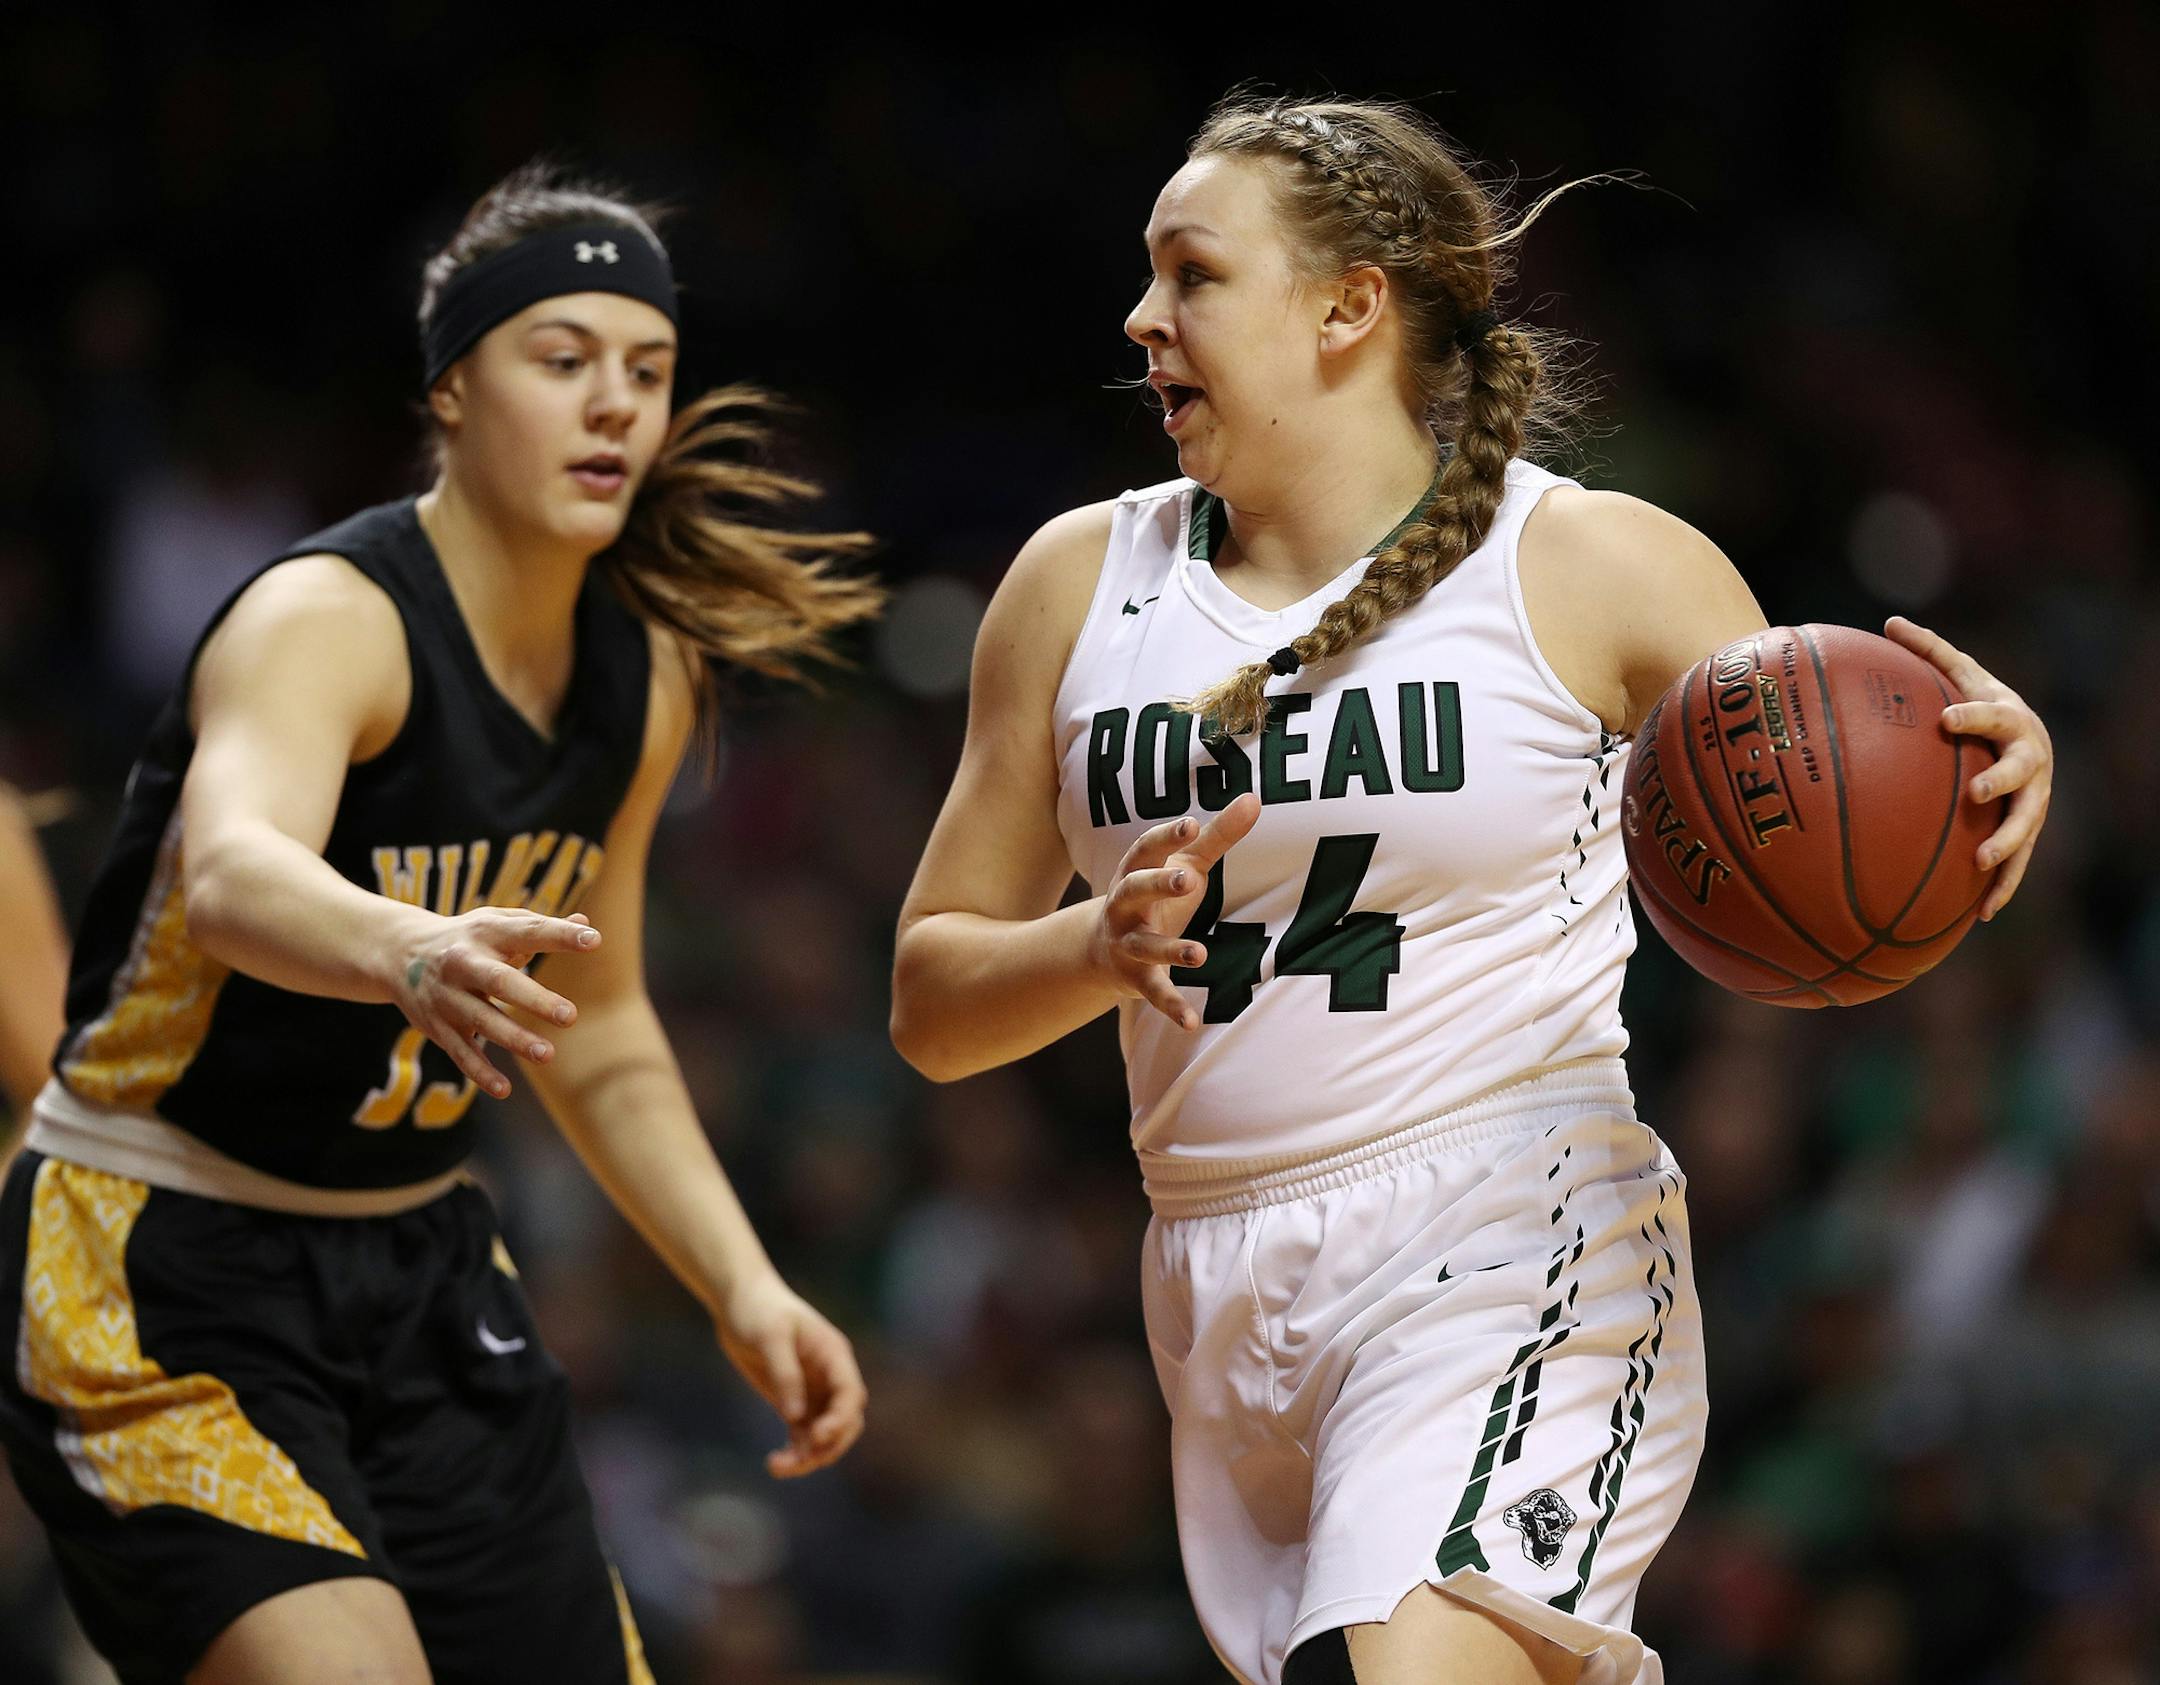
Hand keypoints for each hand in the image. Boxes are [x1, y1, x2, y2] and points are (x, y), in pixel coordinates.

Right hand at [389, 909, 602, 1097]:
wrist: (398, 953)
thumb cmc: (469, 938)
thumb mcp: (499, 922)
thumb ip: (540, 926)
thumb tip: (587, 922)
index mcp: (486, 932)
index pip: (527, 931)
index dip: (560, 935)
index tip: (593, 939)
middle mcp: (463, 963)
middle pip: (499, 982)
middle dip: (534, 999)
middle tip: (570, 1016)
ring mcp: (448, 996)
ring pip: (481, 1020)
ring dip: (513, 1039)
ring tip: (547, 1054)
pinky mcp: (438, 1026)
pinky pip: (460, 1052)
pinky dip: (480, 1072)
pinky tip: (504, 1089)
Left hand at [715, 1273, 867, 1478]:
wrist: (737, 1302)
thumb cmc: (759, 1310)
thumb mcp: (770, 1336)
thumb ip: (785, 1374)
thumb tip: (794, 1416)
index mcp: (834, 1356)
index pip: (851, 1394)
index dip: (841, 1420)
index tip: (818, 1437)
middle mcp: (829, 1377)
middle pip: (845, 1422)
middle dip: (828, 1445)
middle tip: (799, 1461)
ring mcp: (813, 1391)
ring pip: (824, 1435)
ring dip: (809, 1456)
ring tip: (778, 1466)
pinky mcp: (793, 1401)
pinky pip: (802, 1435)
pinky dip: (795, 1452)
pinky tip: (776, 1461)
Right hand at [1088, 791, 1261, 1030]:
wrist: (1100, 948)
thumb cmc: (1156, 896)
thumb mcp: (1183, 864)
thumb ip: (1218, 835)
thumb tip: (1255, 798)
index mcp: (1136, 871)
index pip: (1146, 849)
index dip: (1166, 837)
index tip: (1189, 826)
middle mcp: (1124, 906)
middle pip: (1134, 890)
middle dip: (1158, 886)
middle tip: (1187, 880)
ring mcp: (1128, 943)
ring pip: (1145, 946)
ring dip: (1169, 950)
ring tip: (1199, 955)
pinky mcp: (1136, 979)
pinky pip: (1153, 993)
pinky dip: (1170, 1007)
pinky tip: (1191, 1022)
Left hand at [1885, 616, 2052, 919]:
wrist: (2024, 734)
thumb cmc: (1979, 703)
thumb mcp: (1959, 675)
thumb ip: (1929, 651)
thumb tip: (1888, 621)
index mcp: (2009, 718)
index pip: (1992, 714)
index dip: (1973, 715)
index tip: (1946, 720)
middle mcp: (2030, 758)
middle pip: (2022, 770)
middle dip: (2002, 781)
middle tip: (1978, 792)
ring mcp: (2034, 796)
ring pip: (2027, 822)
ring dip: (2007, 843)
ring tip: (1981, 864)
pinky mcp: (2028, 828)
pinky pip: (2018, 862)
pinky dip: (2003, 886)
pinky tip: (1982, 916)